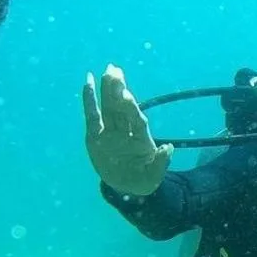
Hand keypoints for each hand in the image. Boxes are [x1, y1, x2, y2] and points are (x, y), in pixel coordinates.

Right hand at [82, 64, 171, 195]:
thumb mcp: (154, 177)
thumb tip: (168, 148)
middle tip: (115, 71)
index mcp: (141, 141)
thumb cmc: (143, 179)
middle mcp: (126, 132)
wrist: (127, 185)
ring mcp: (111, 132)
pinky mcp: (96, 135)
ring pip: (109, 107)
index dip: (131, 109)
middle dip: (118, 90)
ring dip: (108, 89)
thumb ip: (160, 163)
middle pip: (121, 109)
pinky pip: (92, 115)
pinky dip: (89, 100)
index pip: (136, 121)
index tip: (126, 95)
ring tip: (108, 71)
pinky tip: (88, 82)